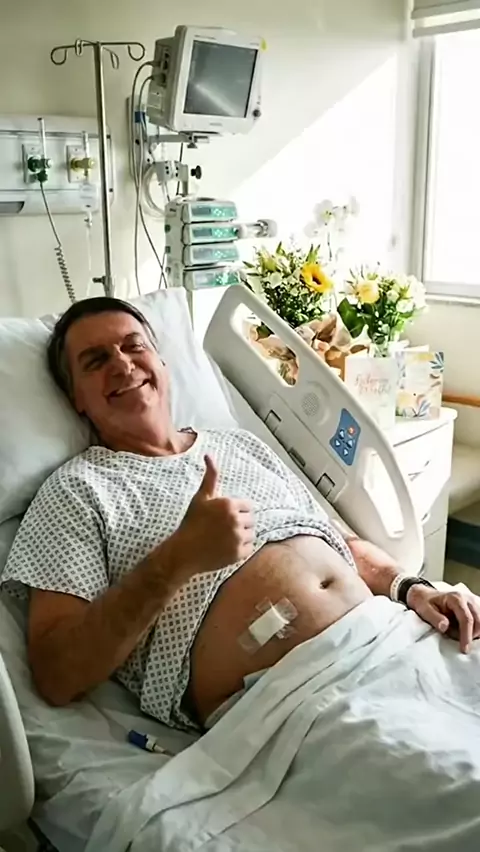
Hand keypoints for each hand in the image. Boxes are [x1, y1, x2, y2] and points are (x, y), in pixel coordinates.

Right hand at [170, 455, 254, 577]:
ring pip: (251, 534)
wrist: (184, 551)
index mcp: (229, 504)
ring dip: (242, 535)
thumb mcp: (201, 497)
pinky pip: (249, 548)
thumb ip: (211, 477)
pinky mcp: (238, 554)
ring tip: (225, 537)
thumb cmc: (192, 522)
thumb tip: (209, 455)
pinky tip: (226, 547)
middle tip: (223, 528)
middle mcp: (236, 520)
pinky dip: (241, 548)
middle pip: (251, 520)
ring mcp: (238, 538)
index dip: (238, 510)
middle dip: (240, 522)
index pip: (248, 506)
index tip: (225, 516)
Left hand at [406, 585, 479, 653]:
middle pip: (478, 621)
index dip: (466, 635)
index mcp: (456, 598)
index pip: (466, 619)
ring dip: (475, 633)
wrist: (425, 596)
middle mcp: (467, 599)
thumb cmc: (425, 603)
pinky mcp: (475, 608)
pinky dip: (476, 631)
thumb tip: (444, 627)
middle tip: (462, 646)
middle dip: (472, 636)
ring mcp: (473, 603)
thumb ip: (434, 618)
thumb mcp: (424, 610)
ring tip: (462, 638)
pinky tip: (468, 635)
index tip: (464, 649)